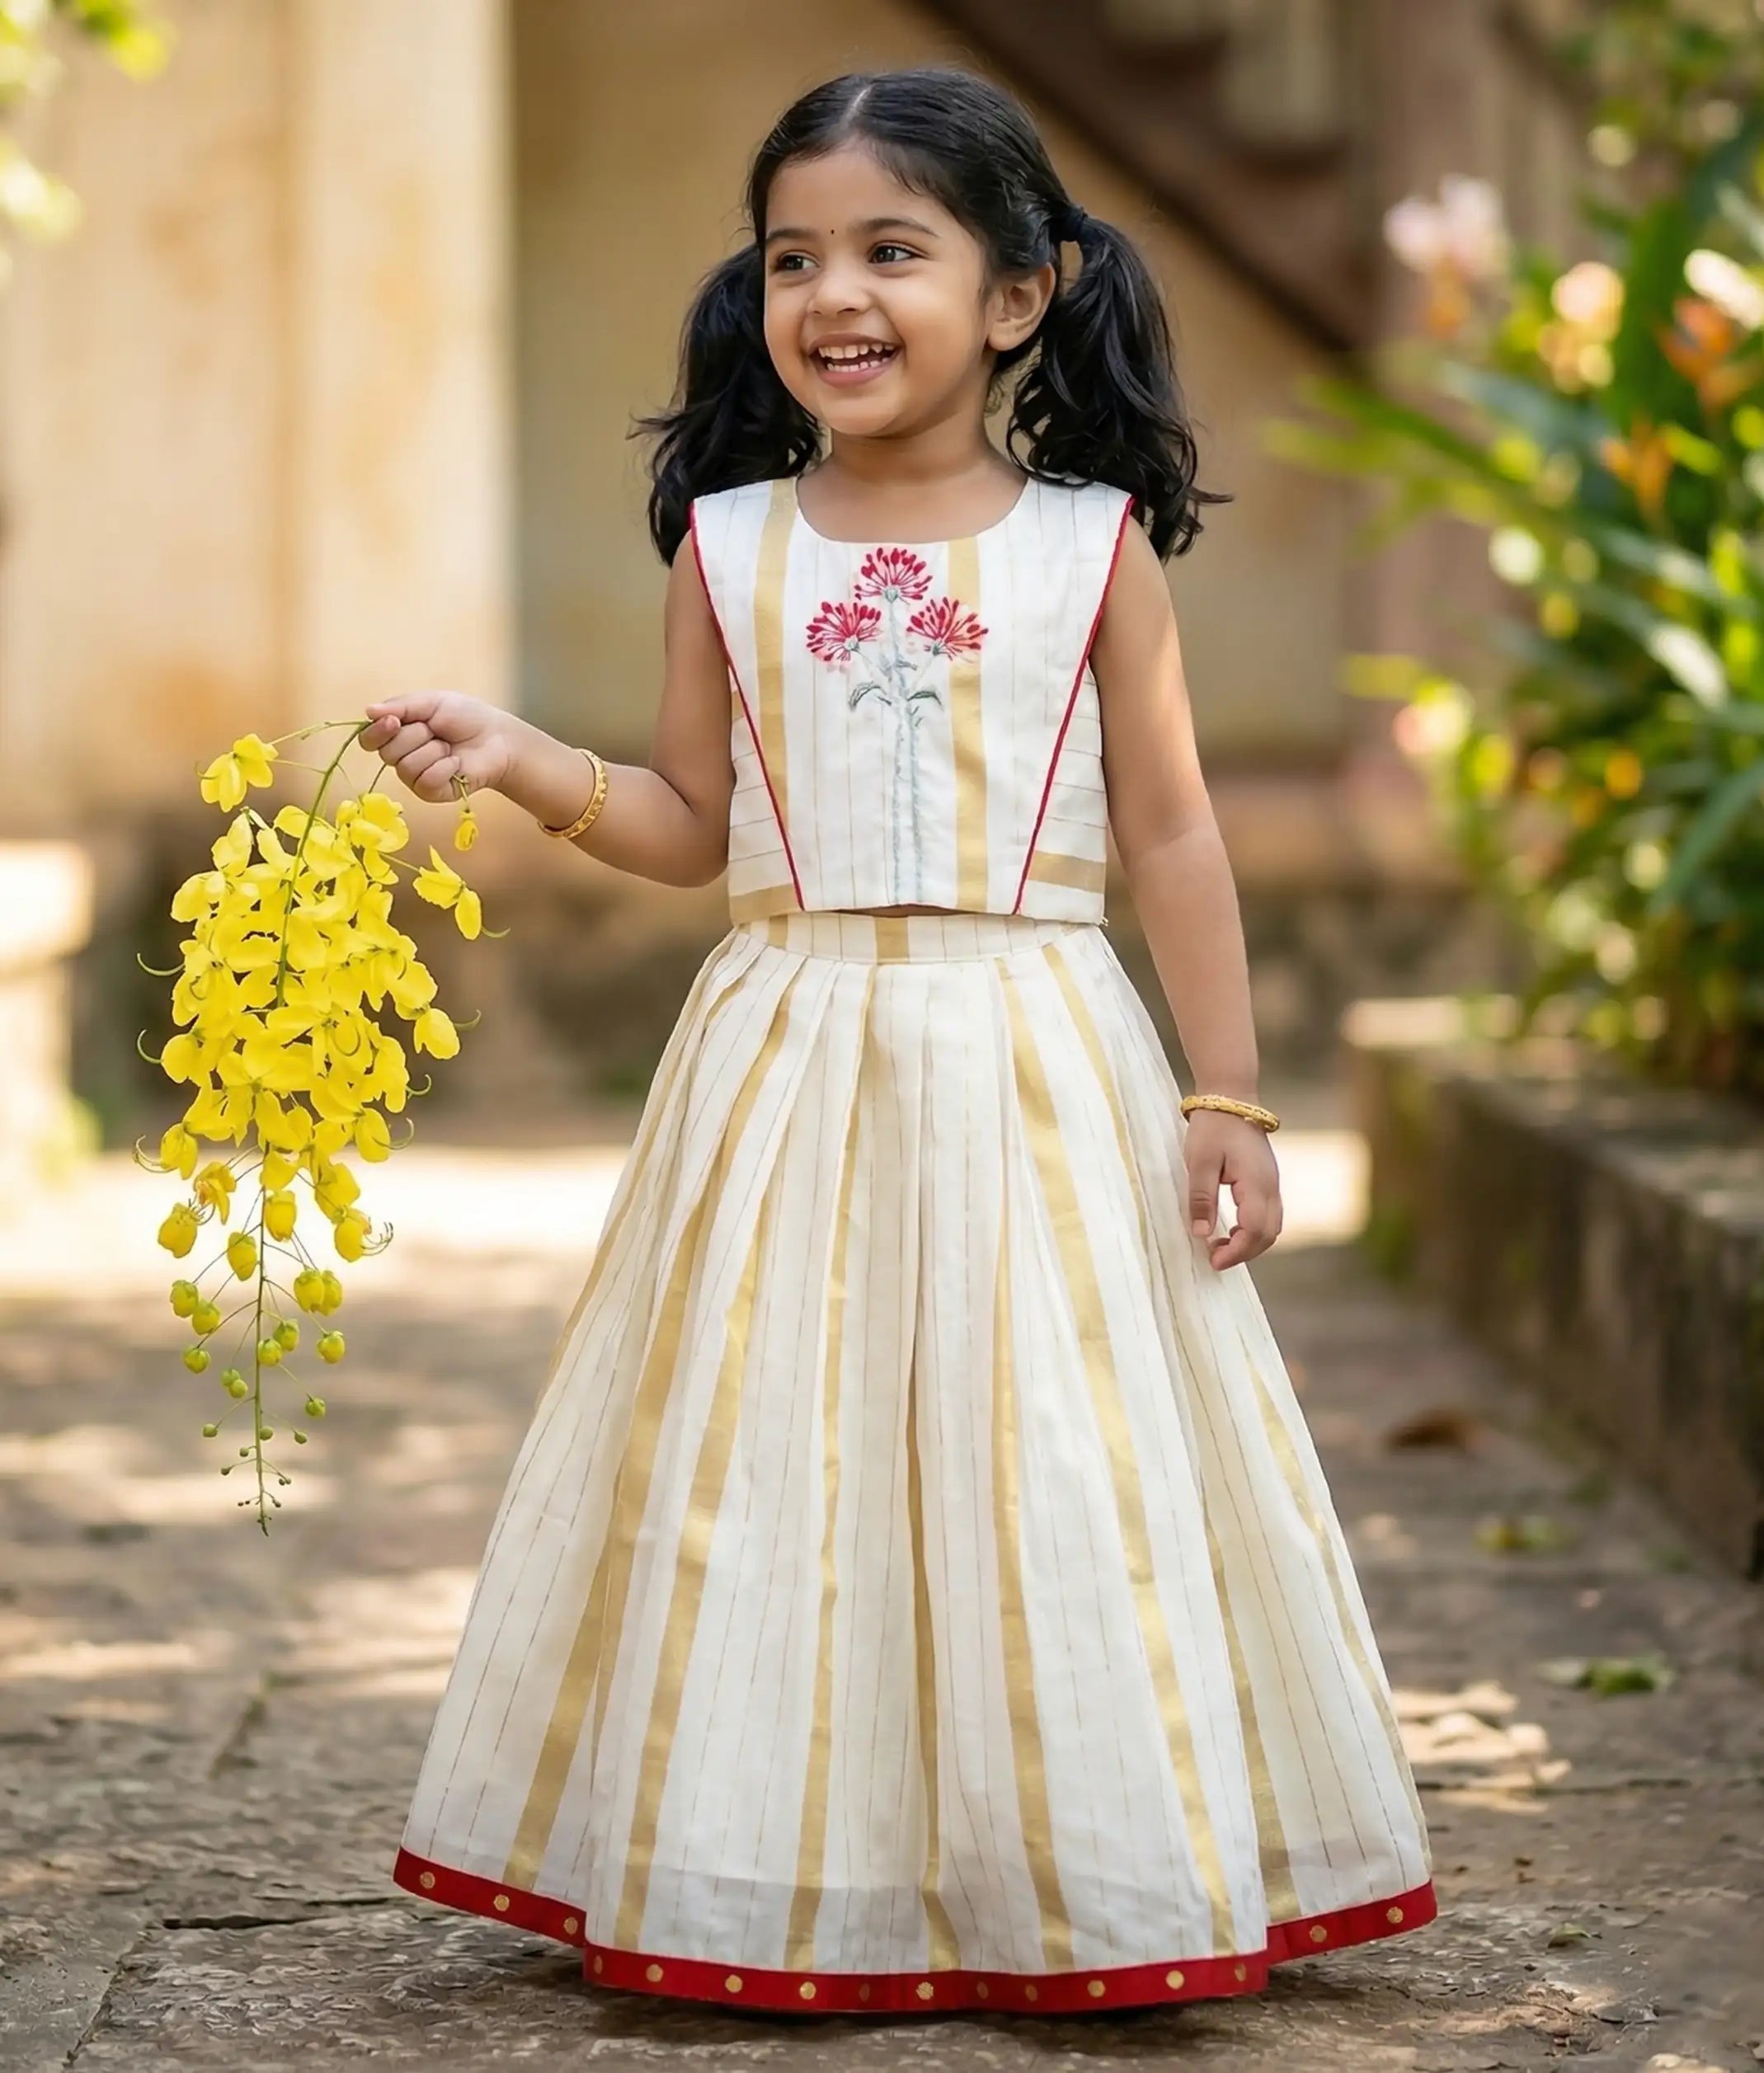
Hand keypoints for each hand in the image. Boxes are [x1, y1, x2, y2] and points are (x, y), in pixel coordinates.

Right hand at [358, 692, 521, 803]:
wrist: (497, 738)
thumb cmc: (465, 717)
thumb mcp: (432, 702)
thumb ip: (400, 706)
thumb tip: (368, 711)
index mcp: (397, 734)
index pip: (369, 739)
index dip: (377, 732)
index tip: (394, 721)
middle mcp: (401, 757)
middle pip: (386, 753)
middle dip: (414, 736)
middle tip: (436, 730)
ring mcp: (415, 777)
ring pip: (405, 768)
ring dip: (432, 751)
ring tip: (448, 747)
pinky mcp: (431, 793)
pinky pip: (425, 781)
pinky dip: (443, 768)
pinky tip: (456, 763)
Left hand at [1183, 1108, 1282, 1268]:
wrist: (1230, 1097)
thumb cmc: (1212, 1128)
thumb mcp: (1199, 1163)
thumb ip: (1201, 1199)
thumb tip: (1202, 1234)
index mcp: (1256, 1183)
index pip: (1255, 1231)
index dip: (1236, 1252)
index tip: (1213, 1261)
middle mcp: (1271, 1186)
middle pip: (1269, 1234)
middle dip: (1244, 1252)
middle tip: (1214, 1258)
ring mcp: (1272, 1183)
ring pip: (1272, 1226)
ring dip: (1250, 1242)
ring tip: (1220, 1246)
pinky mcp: (1267, 1180)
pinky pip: (1269, 1214)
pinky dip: (1253, 1230)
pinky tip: (1230, 1229)